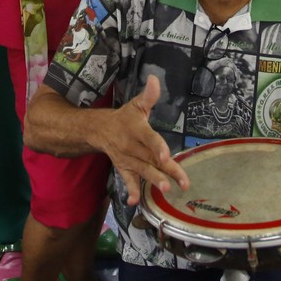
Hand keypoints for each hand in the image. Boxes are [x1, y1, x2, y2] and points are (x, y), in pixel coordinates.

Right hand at [95, 75, 189, 203]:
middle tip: (181, 183)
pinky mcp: (124, 169)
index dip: (157, 148)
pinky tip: (134, 202)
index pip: (149, 138)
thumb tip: (155, 78)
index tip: (166, 157)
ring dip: (154, 181)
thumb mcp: (136, 105)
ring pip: (143, 171)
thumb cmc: (124, 117)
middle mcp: (132, 146)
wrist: (99, 130)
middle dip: (166, 171)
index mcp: (137, 129)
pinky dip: (131, 191)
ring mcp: (128, 159)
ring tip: (166, 190)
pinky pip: (128, 181)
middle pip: (151, 160)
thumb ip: (149, 95)